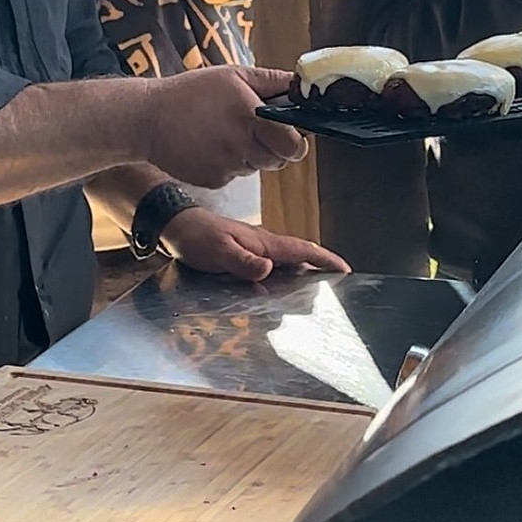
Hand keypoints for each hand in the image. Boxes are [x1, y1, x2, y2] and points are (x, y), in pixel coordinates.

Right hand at [143, 66, 308, 188]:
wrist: (148, 119)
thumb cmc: (191, 92)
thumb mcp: (234, 74)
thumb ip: (272, 81)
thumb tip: (301, 86)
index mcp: (251, 117)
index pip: (294, 146)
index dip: (295, 140)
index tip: (287, 131)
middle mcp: (241, 145)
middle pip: (280, 161)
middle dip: (277, 149)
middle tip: (259, 131)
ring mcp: (227, 167)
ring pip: (257, 167)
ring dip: (252, 154)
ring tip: (227, 133)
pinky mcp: (214, 180)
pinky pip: (234, 175)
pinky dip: (230, 164)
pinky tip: (211, 145)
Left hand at [161, 208, 349, 280]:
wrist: (175, 225)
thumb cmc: (197, 237)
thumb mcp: (219, 251)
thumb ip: (243, 261)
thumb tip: (268, 269)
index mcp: (263, 243)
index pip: (302, 249)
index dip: (325, 259)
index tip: (346, 269)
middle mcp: (263, 245)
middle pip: (300, 257)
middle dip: (320, 269)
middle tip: (337, 289)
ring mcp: (254, 250)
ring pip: (287, 263)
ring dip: (303, 275)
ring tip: (315, 295)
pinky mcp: (244, 256)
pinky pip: (272, 268)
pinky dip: (283, 278)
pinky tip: (280, 291)